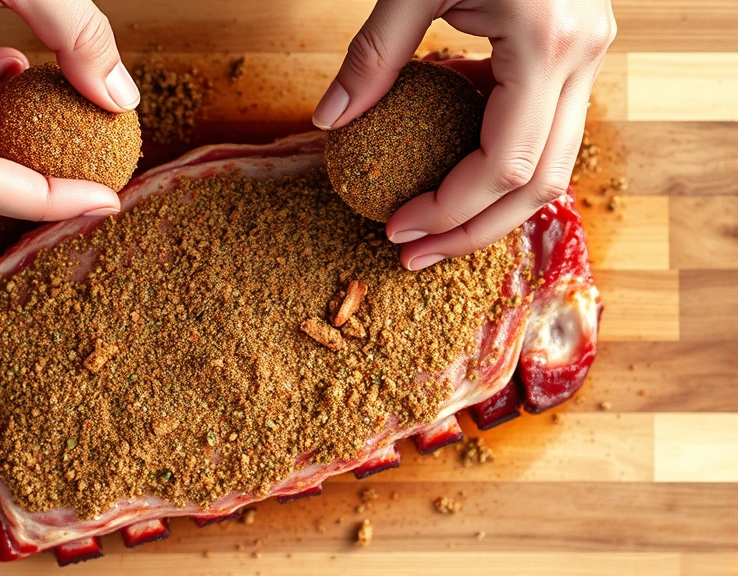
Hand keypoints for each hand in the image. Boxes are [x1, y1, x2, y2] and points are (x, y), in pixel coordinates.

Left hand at [312, 0, 615, 269]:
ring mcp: (588, 55)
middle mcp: (583, 57)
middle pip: (541, 183)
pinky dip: (499, 164)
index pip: (504, 165)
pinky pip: (543, 130)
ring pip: (553, 165)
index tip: (395, 228)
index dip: (450, 211)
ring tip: (432, 234)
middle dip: (474, 231)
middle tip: (413, 257)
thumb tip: (328, 121)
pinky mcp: (574, 53)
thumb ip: (373, 55)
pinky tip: (450, 177)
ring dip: (492, 209)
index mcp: (547, 43)